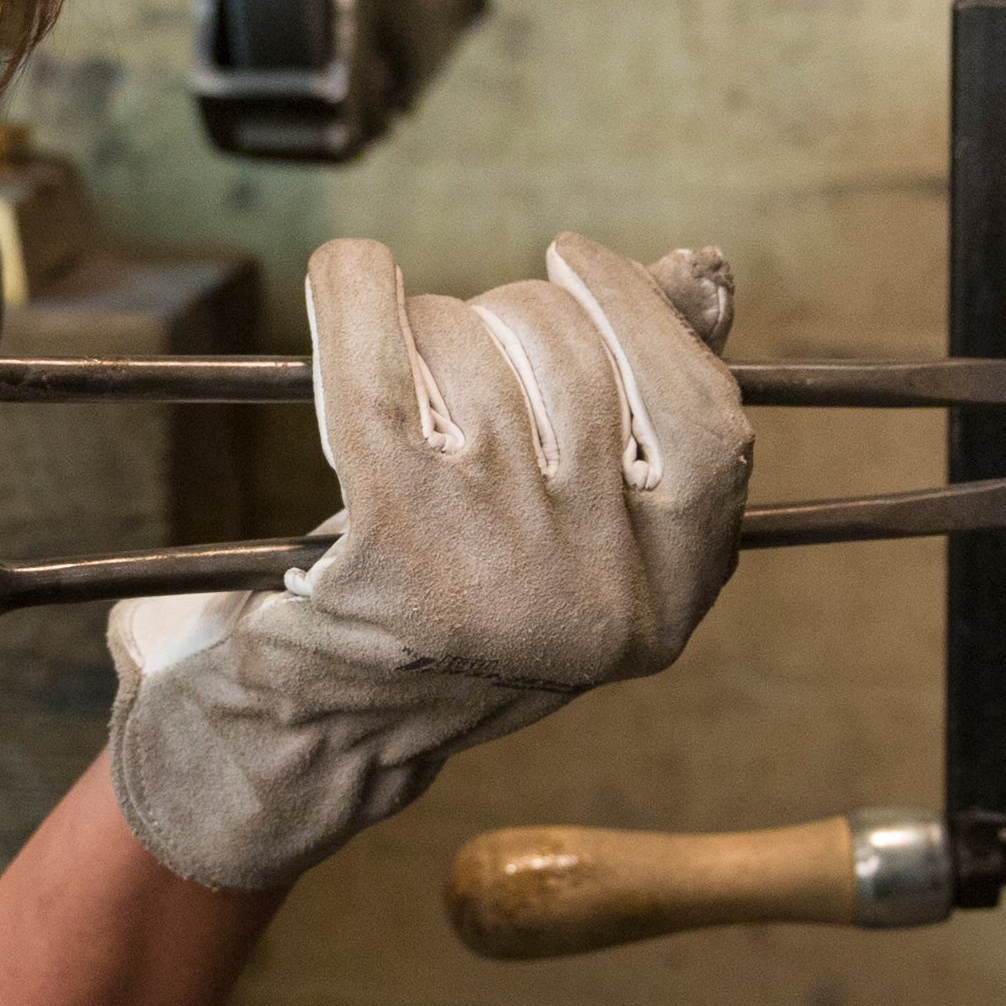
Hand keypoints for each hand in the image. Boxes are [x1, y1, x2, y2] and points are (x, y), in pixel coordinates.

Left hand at [102, 232, 746, 894]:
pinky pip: (376, 365)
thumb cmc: (439, 612)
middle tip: (460, 348)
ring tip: (401, 378)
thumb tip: (704, 275)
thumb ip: (642, 404)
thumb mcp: (566, 530)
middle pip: (574, 361)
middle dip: (505, 318)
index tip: (573, 263)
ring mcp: (502, 568)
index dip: (642, 321)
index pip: (705, 424)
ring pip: (475, 351)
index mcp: (668, 601)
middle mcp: (600, 594)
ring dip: (426, 328)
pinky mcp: (393, 541)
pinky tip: (350, 276)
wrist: (300, 741)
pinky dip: (355, 295)